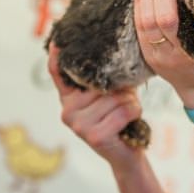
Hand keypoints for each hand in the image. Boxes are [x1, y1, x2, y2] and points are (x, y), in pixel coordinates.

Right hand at [47, 43, 143, 169]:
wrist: (128, 153)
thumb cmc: (121, 117)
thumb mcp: (112, 93)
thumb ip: (106, 78)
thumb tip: (115, 56)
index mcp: (69, 97)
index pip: (58, 73)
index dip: (58, 56)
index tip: (58, 39)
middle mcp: (67, 110)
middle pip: (102, 82)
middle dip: (122, 89)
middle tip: (122, 103)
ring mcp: (78, 124)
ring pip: (117, 96)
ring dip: (131, 103)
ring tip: (125, 114)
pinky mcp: (94, 135)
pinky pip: (125, 110)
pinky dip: (135, 113)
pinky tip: (129, 124)